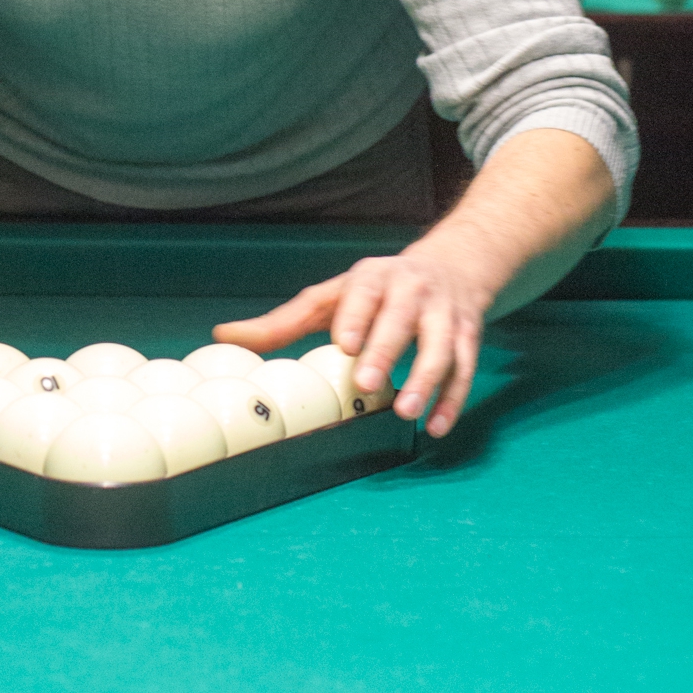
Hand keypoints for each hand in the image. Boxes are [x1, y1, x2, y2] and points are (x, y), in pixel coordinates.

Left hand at [213, 239, 489, 438]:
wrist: (453, 266)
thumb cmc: (378, 290)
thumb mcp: (334, 296)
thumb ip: (286, 321)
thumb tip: (224, 338)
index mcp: (373, 278)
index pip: (363, 292)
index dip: (355, 316)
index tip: (342, 343)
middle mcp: (412, 290)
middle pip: (402, 319)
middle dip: (386, 349)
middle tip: (367, 384)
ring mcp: (444, 313)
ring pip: (442, 345)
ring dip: (427, 378)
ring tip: (407, 412)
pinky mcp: (469, 336)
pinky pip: (466, 369)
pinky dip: (453, 399)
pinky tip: (437, 426)